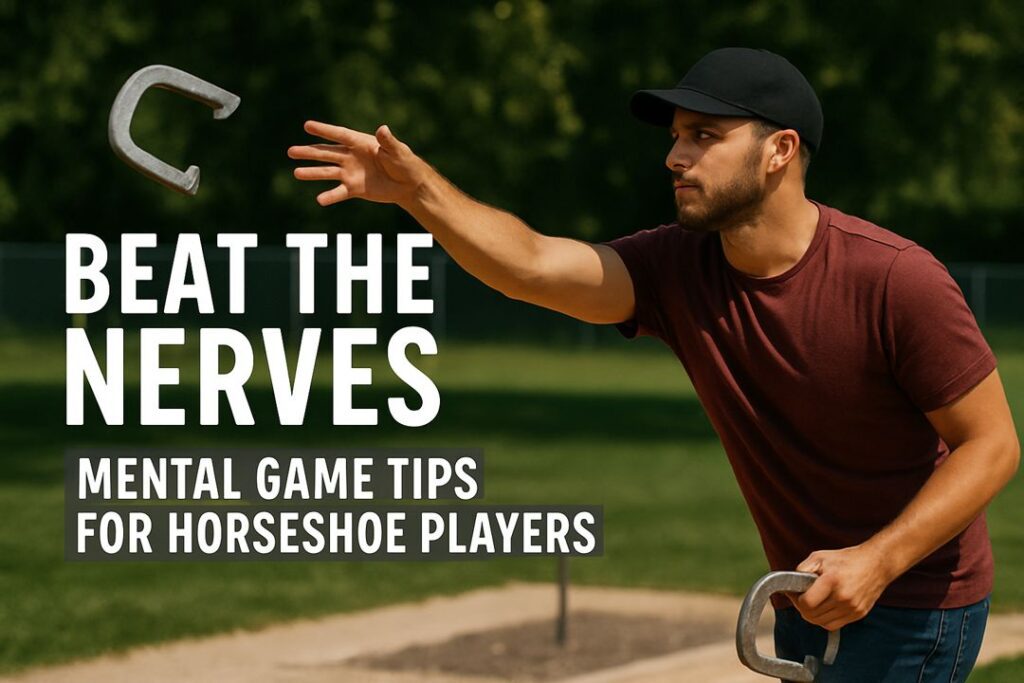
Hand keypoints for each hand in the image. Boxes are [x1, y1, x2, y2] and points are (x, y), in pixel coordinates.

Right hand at [288, 121, 425, 205]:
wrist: (409, 184)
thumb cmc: (405, 163)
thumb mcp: (398, 151)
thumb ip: (387, 141)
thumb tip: (382, 129)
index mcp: (361, 143)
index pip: (340, 135)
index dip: (324, 130)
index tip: (307, 126)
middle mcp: (351, 156)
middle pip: (327, 153)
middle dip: (309, 152)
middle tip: (290, 151)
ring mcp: (351, 173)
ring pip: (328, 172)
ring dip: (312, 173)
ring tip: (296, 173)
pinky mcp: (354, 188)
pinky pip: (339, 192)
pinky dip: (330, 196)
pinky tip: (319, 200)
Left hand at [787, 544, 895, 630]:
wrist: (876, 564)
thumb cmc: (846, 559)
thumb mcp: (820, 557)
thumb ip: (802, 570)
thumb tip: (790, 584)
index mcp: (832, 581)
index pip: (807, 603)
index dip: (796, 600)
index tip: (794, 593)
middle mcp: (843, 597)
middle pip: (812, 615)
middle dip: (801, 608)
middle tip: (799, 598)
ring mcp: (852, 608)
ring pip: (822, 623)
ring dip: (812, 615)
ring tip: (811, 603)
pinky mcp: (858, 614)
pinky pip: (834, 625)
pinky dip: (824, 620)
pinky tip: (823, 608)